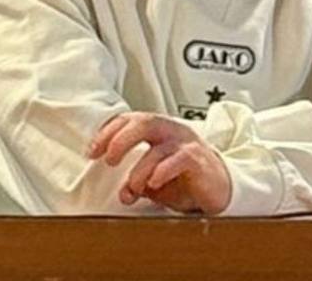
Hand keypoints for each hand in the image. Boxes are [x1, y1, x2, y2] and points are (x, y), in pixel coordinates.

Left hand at [87, 112, 231, 214]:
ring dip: (139, 170)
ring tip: (133, 188)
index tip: (92, 152)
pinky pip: (179, 159)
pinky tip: (154, 182)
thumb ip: (136, 180)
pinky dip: (162, 171)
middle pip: (144, 122)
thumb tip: (121, 192)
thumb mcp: (153, 178)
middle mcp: (171, 131)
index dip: (107, 133)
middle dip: (121, 139)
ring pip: (158, 147)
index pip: (129, 120)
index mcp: (157, 129)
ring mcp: (186, 143)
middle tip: (110, 159)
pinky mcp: (198, 159)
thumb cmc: (185, 179)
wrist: (219, 188)